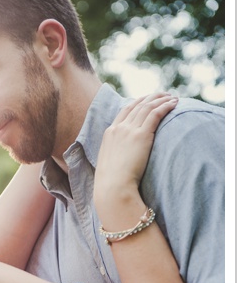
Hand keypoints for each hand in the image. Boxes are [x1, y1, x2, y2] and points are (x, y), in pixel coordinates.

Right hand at [94, 93, 177, 217]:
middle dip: (152, 98)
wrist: (113, 187)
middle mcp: (118, 128)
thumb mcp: (109, 163)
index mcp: (109, 133)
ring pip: (147, 107)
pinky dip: (165, 106)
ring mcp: (129, 130)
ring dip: (161, 100)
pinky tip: (174, 104)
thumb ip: (116, 153)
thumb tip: (123, 157)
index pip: (125, 111)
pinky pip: (155, 114)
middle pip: (137, 105)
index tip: (147, 100)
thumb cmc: (111, 182)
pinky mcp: (141, 135)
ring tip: (173, 98)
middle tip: (163, 95)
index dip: (138, 102)